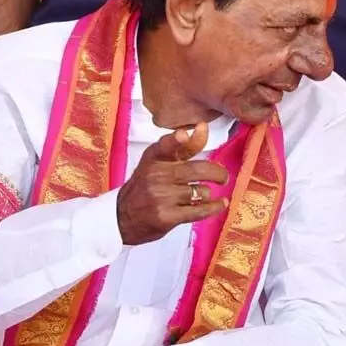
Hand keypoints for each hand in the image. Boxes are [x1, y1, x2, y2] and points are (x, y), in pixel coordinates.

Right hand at [117, 122, 229, 245]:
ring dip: (206, 194)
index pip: (164, 146)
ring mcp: (160, 197)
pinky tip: (220, 203)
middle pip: (197, 170)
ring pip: (201, 192)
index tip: (184, 135)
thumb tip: (202, 127)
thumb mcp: (159, 163)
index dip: (175, 140)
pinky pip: (199, 211)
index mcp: (154, 159)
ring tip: (202, 195)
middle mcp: (156, 176)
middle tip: (223, 177)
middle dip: (217, 174)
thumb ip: (185, 147)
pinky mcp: (166, 217)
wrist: (122, 217)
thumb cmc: (146, 186)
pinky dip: (214, 207)